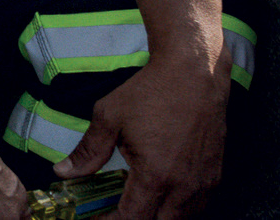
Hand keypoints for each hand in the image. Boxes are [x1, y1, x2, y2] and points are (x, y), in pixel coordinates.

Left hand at [58, 57, 228, 219]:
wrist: (194, 74)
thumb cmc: (151, 92)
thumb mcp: (109, 118)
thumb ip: (88, 151)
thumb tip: (63, 172)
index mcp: (155, 176)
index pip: (133, 219)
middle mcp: (183, 187)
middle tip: (114, 213)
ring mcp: (203, 183)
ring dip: (158, 217)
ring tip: (137, 205)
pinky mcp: (215, 176)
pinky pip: (197, 206)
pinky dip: (178, 209)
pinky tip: (162, 196)